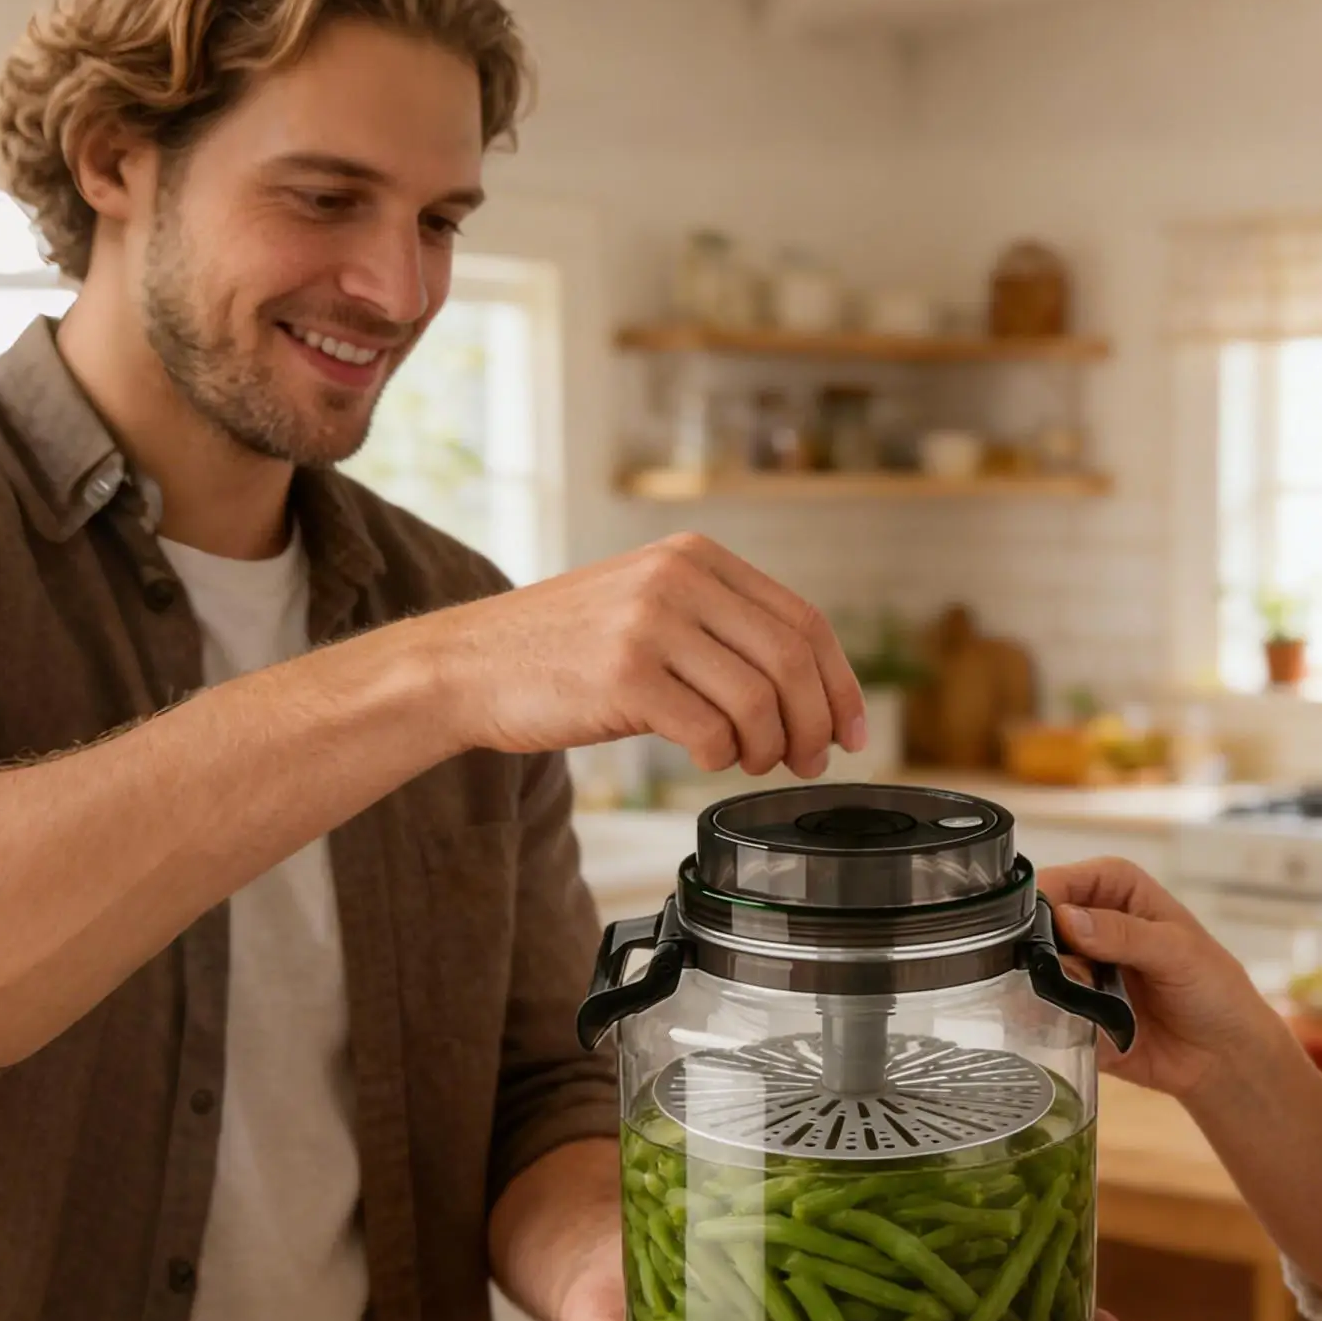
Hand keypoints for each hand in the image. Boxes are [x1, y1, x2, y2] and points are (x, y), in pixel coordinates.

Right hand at [428, 532, 865, 775]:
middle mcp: (678, 579)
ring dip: (771, 748)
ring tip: (754, 764)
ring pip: (759, 699)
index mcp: (695, 556)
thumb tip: (807, 696)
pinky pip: (710, 730)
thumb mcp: (648, 608)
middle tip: (810, 762)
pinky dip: (722, 757)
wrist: (468, 664)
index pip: (804, 620)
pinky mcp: (624, 674)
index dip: (841, 683)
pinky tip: (707, 759)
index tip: (853, 730)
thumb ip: (720, 629)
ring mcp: (650, 623)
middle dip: (816, 724)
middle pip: (793, 660)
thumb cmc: (563, 650)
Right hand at [1038, 859, 1277, 1101]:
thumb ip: (1124, 934)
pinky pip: (1042, 1008)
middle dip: (1036, 947)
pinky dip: (1045, 1016)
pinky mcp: (1070, 1010)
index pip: (1065, 880)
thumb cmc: (1215, 990)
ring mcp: (1077, 968)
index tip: (1026, 923)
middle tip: (1048, 971)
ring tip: (1069, 1002)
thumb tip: (1067, 918)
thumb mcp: (1178, 952)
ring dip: (1041, 984)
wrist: (1224, 1058)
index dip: (1044, 897)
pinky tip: (1061, 1026)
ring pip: (1033, 966)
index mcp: (1115, 890)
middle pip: (1038, 923)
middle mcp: (1089, 924)